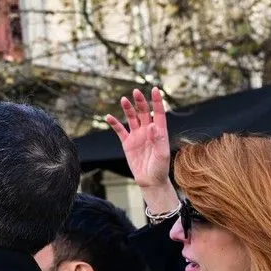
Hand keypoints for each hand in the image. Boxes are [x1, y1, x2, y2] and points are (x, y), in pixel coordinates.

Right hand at [107, 88, 177, 212]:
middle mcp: (148, 131)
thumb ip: (158, 140)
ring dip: (128, 109)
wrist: (150, 181)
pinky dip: (114, 123)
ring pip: (132, 118)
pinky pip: (120, 130)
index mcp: (159, 132)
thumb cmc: (160, 168)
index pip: (158, 113)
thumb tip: (152, 126)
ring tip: (124, 100)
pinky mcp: (127, 143)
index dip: (157, 101)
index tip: (156, 89)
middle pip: (144, 112)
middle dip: (140, 102)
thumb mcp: (162, 155)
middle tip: (136, 92)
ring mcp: (137, 136)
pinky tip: (108, 117)